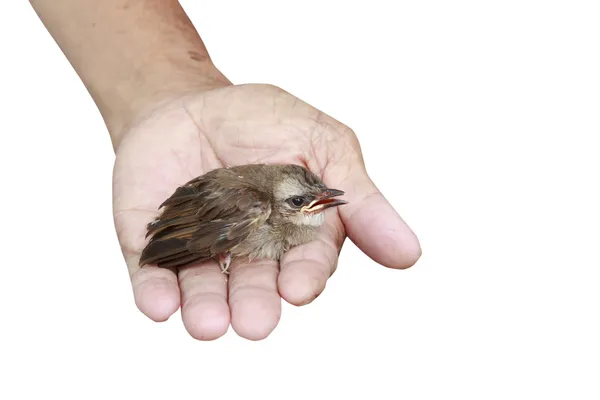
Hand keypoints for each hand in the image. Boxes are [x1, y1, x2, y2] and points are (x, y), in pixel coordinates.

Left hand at [113, 83, 420, 339]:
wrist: (187, 101)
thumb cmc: (261, 120)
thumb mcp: (322, 142)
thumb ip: (359, 199)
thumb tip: (409, 252)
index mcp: (296, 232)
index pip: (305, 262)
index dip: (304, 275)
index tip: (298, 288)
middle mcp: (250, 251)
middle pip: (255, 285)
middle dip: (255, 303)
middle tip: (253, 321)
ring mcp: (200, 250)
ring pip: (205, 289)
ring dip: (206, 308)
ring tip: (208, 323)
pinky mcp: (154, 245)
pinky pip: (154, 274)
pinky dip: (156, 292)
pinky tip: (158, 303)